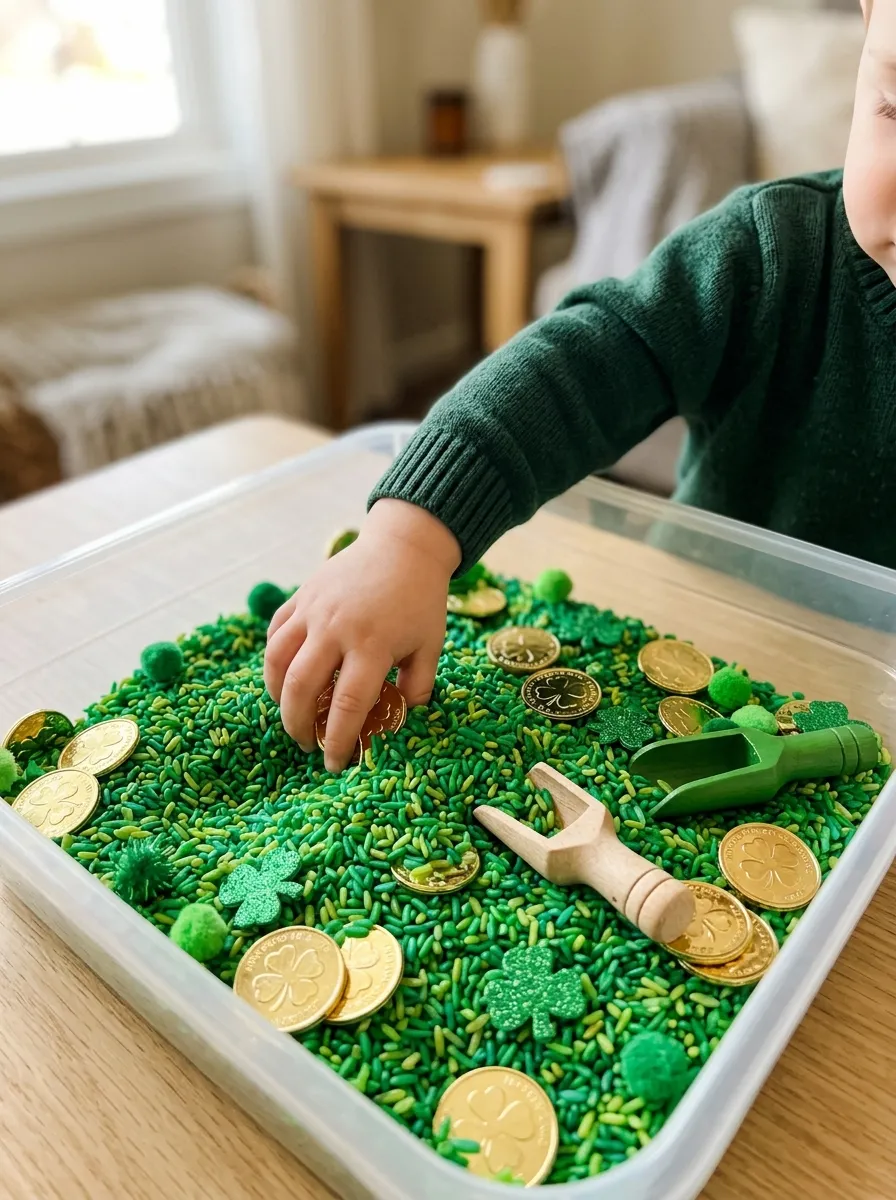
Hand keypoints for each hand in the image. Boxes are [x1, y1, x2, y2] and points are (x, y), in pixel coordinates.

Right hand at [264, 499, 460, 771]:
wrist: (404, 547)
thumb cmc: (421, 601)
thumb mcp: (430, 647)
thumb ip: (416, 688)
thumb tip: (395, 722)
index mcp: (373, 644)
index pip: (347, 705)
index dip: (337, 740)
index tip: (335, 763)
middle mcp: (336, 628)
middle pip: (302, 688)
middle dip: (299, 726)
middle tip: (307, 744)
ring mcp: (313, 610)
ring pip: (277, 662)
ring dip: (278, 697)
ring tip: (290, 717)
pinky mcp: (301, 597)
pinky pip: (275, 635)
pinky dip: (274, 662)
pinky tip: (284, 680)